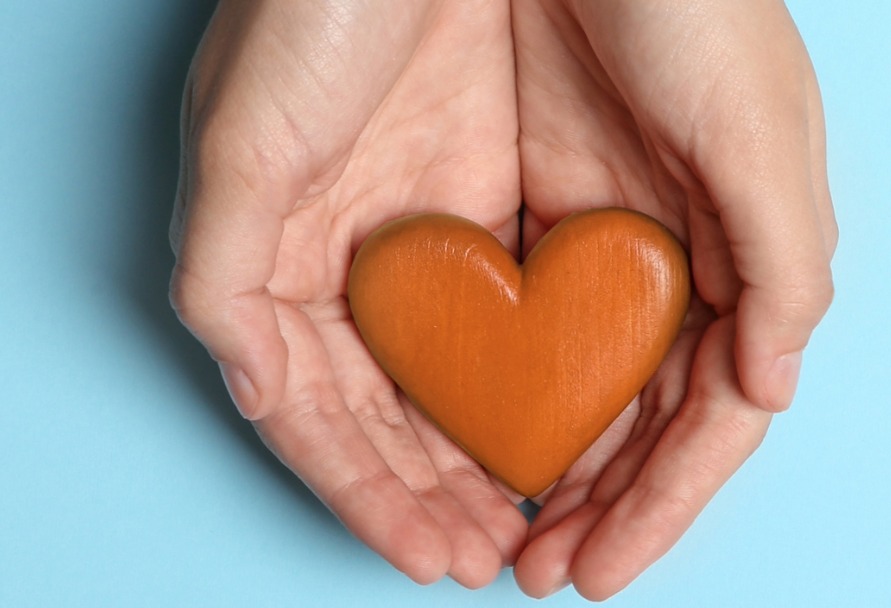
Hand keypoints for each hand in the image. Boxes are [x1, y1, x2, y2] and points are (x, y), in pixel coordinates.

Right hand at [169, 0, 528, 587]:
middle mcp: (349, 263)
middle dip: (426, 491)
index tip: (417, 551)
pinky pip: (503, 318)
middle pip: (385, 408)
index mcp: (281, 262)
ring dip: (475, 455)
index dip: (363, 487)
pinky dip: (521, 382)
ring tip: (519, 524)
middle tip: (477, 556)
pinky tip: (551, 432)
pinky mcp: (485, 208)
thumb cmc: (311, 14)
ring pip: (446, 378)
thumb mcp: (242, 145)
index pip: (318, 408)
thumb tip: (250, 386)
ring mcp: (419, 242)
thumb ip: (224, 275)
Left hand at [510, 0, 835, 598]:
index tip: (605, 567)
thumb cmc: (684, 7)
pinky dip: (483, 397)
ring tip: (502, 541)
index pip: (694, 410)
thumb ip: (782, 266)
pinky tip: (464, 446)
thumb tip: (769, 388)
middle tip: (545, 571)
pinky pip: (493, 330)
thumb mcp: (756, 132)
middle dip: (593, 503)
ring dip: (536, 470)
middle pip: (623, 416)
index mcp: (715, 257)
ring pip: (558, 389)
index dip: (657, 498)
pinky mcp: (501, 219)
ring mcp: (571, 247)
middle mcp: (644, 263)